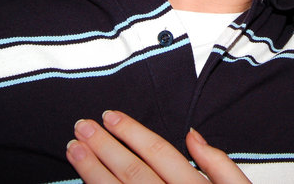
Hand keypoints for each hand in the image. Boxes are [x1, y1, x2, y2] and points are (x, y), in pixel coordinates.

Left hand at [66, 110, 250, 183]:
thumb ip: (220, 164)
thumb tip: (192, 135)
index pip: (157, 152)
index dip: (132, 132)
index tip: (110, 117)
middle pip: (132, 170)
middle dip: (104, 146)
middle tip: (82, 127)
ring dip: (92, 170)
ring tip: (74, 150)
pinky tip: (85, 183)